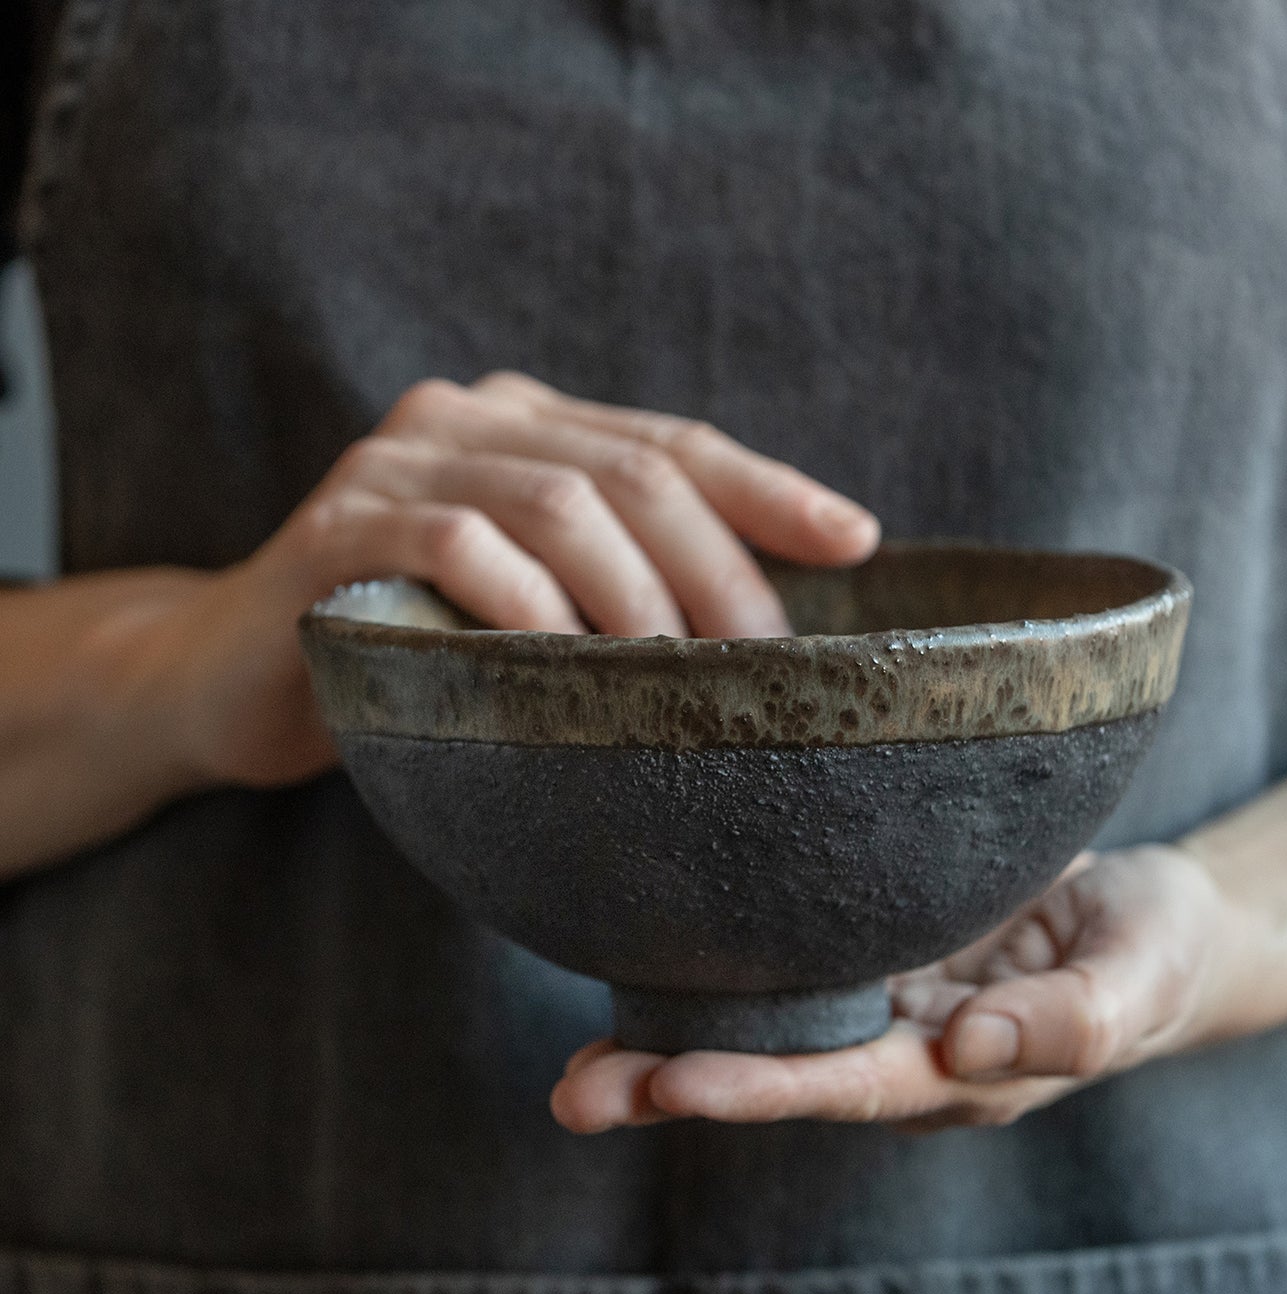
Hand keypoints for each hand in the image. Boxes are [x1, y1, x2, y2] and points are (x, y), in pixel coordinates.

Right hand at [128, 371, 879, 790]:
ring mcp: (400, 461)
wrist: (236, 675)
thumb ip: (616, 586)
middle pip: (636, 473)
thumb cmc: (415, 650)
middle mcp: (473, 418)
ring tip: (674, 688)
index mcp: (534, 425)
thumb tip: (757, 638)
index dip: (773, 492)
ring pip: (563, 506)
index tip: (856, 543)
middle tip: (760, 670)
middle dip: (716, 574)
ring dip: (637, 604)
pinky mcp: (340, 523)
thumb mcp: (532, 608)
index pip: (677, 444)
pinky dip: (532, 610)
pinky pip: (462, 546)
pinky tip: (565, 672)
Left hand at [551, 846, 1246, 1131]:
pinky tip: (636, 968)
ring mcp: (880, 995)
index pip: (849, 1082)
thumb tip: (969, 1050)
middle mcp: (903, 1042)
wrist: (1150, 917)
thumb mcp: (1138, 980)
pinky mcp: (870, 941)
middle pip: (782, 1072)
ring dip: (665, 1045)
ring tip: (572, 1067)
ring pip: (765, 1026)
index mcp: (963, 1066)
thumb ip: (1070, 1022)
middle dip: (675, 1086)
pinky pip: (781, 962)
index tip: (673, 1087)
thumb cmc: (1154, 952)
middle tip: (575, 1094)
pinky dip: (709, 974)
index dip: (763, 1086)